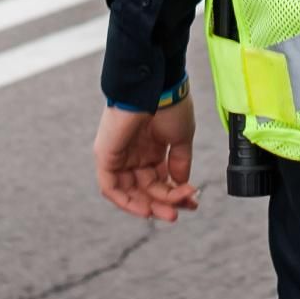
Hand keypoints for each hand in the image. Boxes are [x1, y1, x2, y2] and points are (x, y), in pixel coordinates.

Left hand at [93, 102, 198, 221]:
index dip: (175, 193)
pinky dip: (126, 202)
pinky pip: (111, 187)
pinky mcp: (105, 156)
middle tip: (178, 213)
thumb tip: (181, 185)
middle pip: (146, 189)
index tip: (193, 200)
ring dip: (148, 206)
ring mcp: (119, 155)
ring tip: (168, 212)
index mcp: (152, 148)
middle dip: (163, 203)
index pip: (160, 179)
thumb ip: (180, 163)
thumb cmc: (170, 104)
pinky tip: (146, 209)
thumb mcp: (181, 138)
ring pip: (130, 192)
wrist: (157, 85)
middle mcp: (134, 154)